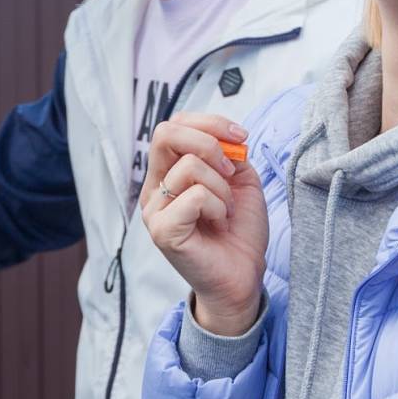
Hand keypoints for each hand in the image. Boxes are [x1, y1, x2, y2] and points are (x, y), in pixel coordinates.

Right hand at [139, 114, 265, 335]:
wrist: (243, 275)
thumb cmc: (239, 232)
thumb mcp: (240, 181)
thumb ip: (230, 154)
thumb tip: (226, 138)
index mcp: (168, 173)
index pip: (174, 125)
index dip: (210, 122)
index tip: (241, 137)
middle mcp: (155, 189)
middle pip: (166, 134)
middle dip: (209, 142)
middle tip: (231, 170)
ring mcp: (154, 210)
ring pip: (189, 166)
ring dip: (222, 186)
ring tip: (226, 210)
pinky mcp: (162, 231)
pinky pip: (195, 196)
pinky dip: (218, 206)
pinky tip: (219, 223)